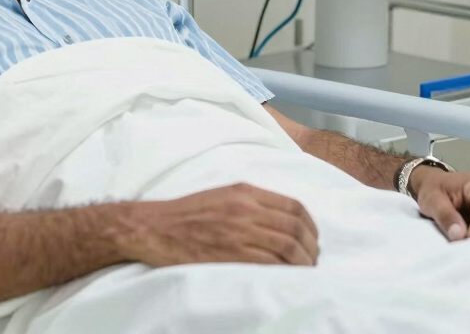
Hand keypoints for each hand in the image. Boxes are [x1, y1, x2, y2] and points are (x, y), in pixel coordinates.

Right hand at [118, 183, 318, 266]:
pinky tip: (288, 279)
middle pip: (296, 228)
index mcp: (244, 192)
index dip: (311, 226)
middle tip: (312, 260)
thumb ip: (249, 203)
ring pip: (289, 247)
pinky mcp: (232, 254)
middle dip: (312, 247)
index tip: (313, 240)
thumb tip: (279, 220)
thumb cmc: (186, 214)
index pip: (293, 207)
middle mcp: (246, 209)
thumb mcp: (221, 195)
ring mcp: (239, 232)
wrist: (157, 228)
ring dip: (304, 263)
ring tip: (304, 272)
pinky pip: (271, 264)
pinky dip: (286, 272)